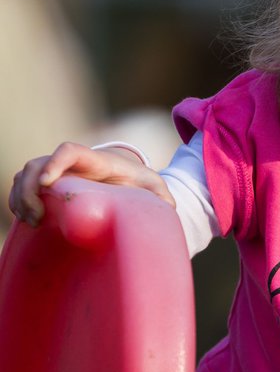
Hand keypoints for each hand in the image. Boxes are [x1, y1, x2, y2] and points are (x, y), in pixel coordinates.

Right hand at [8, 142, 175, 225]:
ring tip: (32, 222)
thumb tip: (171, 208)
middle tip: (36, 216)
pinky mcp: (48, 188)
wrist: (126, 183)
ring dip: (20, 196)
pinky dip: (17, 201)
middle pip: (37, 164)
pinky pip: (22, 188)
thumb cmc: (138, 183)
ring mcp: (56, 174)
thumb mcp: (153, 187)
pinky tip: (25, 221)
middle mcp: (70, 164)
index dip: (54, 162)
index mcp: (95, 160)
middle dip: (29, 187)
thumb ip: (162, 195)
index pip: (68, 150)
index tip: (47, 183)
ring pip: (25, 175)